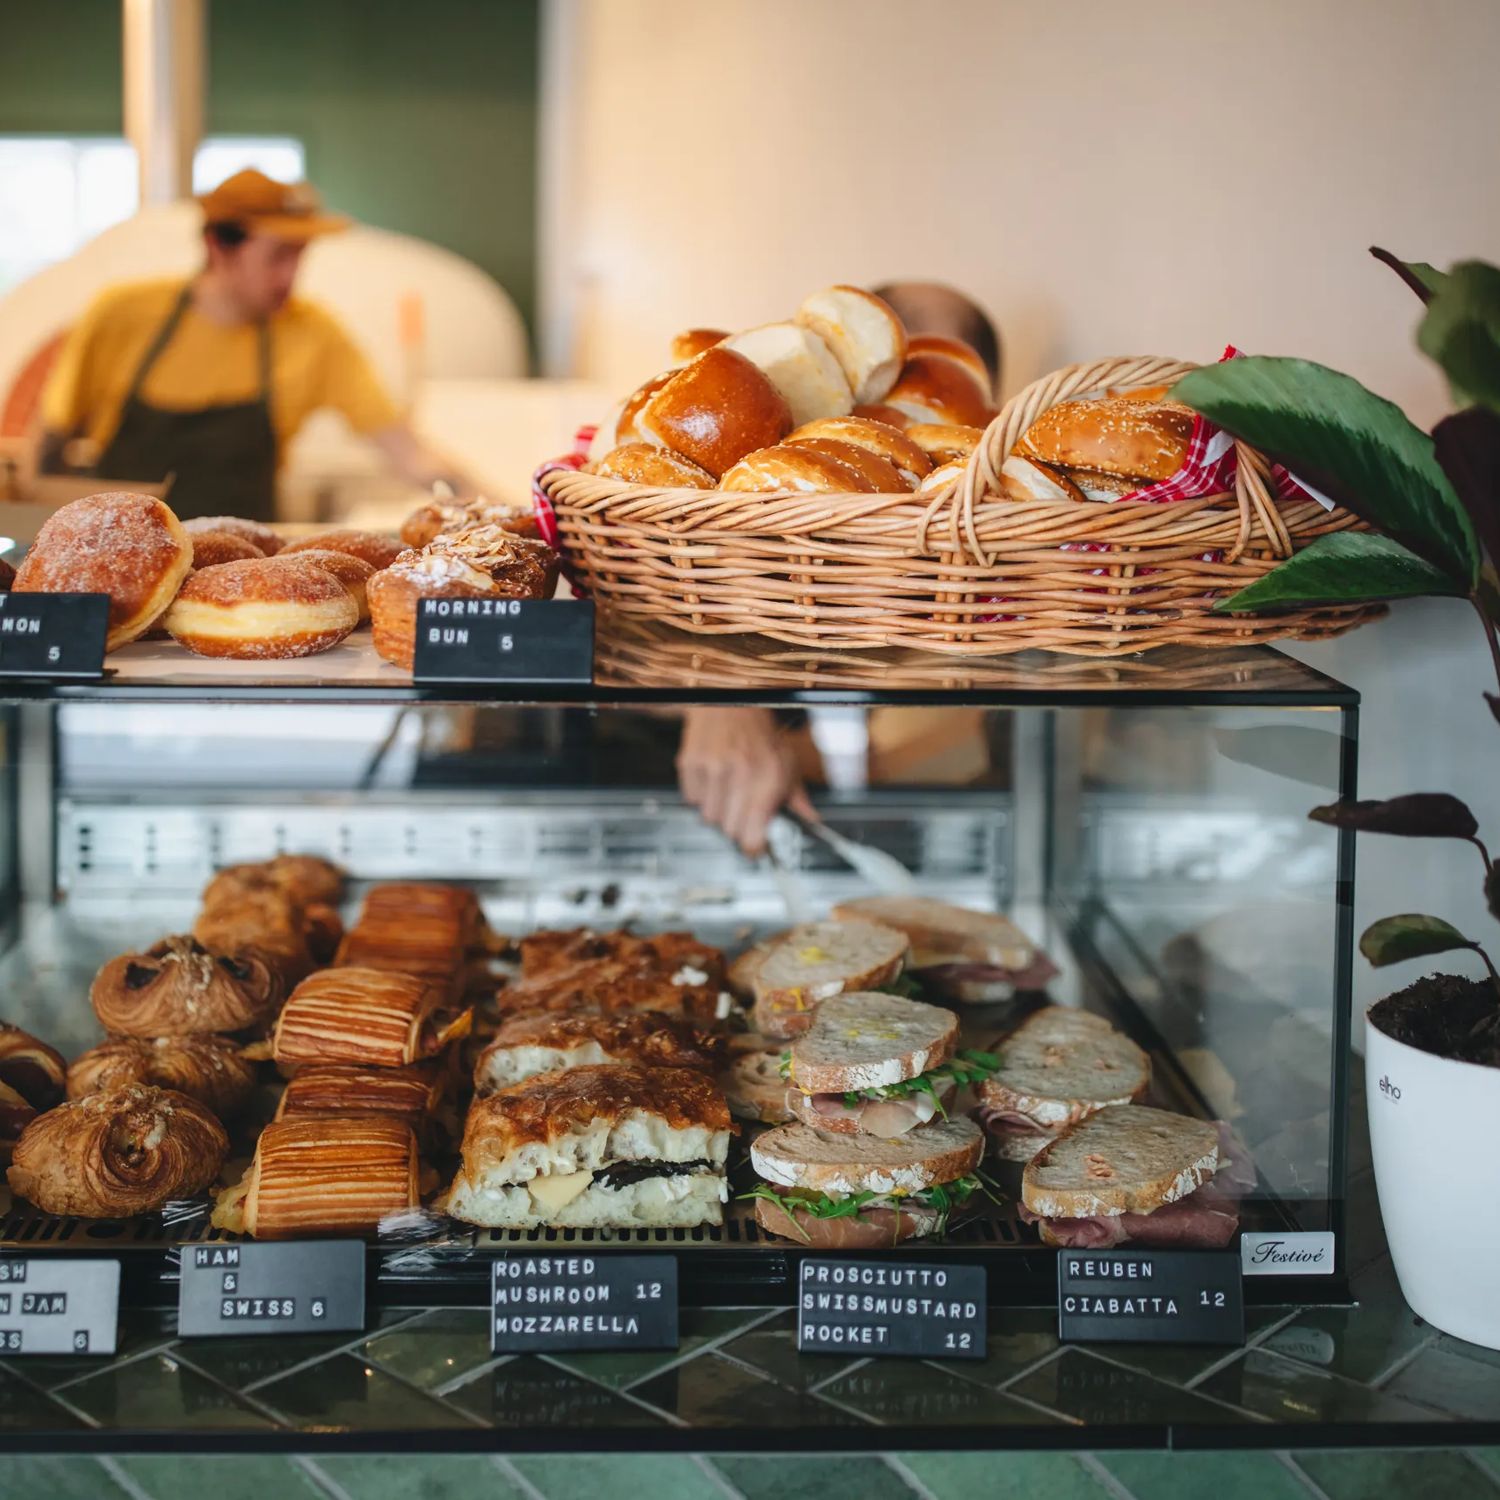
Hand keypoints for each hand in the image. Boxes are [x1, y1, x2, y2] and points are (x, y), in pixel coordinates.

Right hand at [677, 707, 815, 856]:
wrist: (730, 702)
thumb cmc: (761, 736)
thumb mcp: (788, 764)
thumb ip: (798, 799)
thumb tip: (812, 821)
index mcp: (769, 775)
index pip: (754, 833)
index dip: (754, 847)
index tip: (755, 848)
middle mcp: (740, 771)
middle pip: (730, 830)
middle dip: (737, 826)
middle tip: (743, 810)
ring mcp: (712, 767)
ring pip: (709, 817)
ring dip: (718, 810)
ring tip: (728, 789)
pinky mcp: (691, 763)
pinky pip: (691, 800)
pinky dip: (701, 795)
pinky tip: (713, 779)